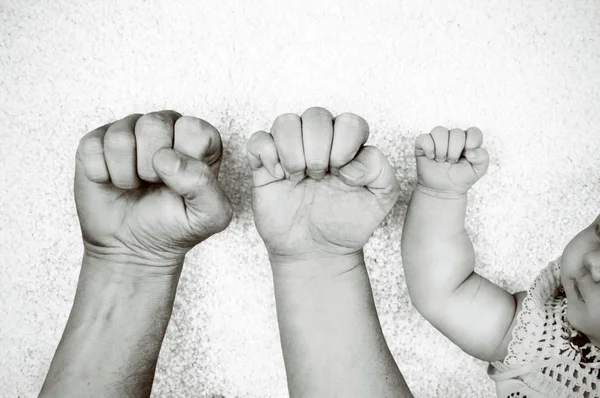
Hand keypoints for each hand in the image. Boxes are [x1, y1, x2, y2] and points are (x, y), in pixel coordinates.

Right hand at [74, 111, 232, 267]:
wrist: (132, 248)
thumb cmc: (174, 227)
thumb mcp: (209, 216)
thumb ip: (205, 185)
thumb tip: (167, 158)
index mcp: (199, 140)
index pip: (193, 129)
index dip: (185, 161)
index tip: (180, 182)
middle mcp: (166, 128)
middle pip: (154, 124)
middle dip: (152, 167)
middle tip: (154, 184)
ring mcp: (129, 131)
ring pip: (120, 137)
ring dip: (126, 174)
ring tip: (134, 186)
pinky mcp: (96, 141)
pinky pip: (92, 147)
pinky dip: (101, 175)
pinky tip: (111, 183)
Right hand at [247, 107, 399, 263]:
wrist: (317, 251)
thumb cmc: (347, 223)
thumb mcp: (381, 199)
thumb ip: (380, 170)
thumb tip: (350, 163)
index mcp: (347, 145)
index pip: (349, 121)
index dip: (345, 144)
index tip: (343, 175)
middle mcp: (318, 143)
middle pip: (316, 115)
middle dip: (318, 148)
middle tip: (319, 177)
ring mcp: (290, 152)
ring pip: (286, 121)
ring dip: (293, 150)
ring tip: (298, 177)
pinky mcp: (264, 166)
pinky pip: (258, 140)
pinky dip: (268, 154)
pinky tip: (279, 176)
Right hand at [414, 126, 488, 195]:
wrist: (443, 190)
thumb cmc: (461, 178)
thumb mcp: (478, 170)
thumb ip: (482, 158)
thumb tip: (470, 151)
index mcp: (468, 141)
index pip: (473, 132)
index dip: (472, 142)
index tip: (468, 156)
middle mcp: (453, 137)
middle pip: (456, 132)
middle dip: (455, 151)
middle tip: (452, 162)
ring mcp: (437, 140)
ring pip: (439, 131)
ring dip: (442, 149)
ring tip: (441, 160)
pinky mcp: (423, 145)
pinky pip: (424, 138)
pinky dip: (429, 148)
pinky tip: (431, 157)